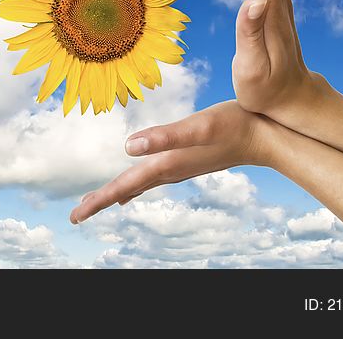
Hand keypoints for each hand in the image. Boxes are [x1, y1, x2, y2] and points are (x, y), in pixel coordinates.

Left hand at [69, 101, 270, 223]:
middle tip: (76, 216)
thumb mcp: (199, 126)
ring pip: (138, 186)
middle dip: (100, 201)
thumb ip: (164, 137)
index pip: (123, 187)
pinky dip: (135, 185)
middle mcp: (169, 171)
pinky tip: (133, 187)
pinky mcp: (186, 161)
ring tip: (97, 202)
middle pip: (126, 190)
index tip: (75, 216)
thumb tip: (128, 147)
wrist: (267, 136)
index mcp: (165, 165)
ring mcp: (178, 168)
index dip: (98, 200)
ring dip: (116, 194)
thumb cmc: (235, 125)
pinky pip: (151, 179)